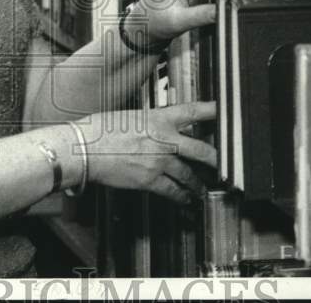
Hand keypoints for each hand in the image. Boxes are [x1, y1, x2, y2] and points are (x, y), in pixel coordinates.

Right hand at [77, 102, 216, 204]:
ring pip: (189, 175)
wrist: (84, 148)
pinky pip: (173, 191)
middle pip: (202, 150)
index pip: (194, 111)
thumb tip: (161, 129)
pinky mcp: (149, 180)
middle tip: (223, 164)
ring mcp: (158, 161)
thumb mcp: (131, 117)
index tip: (225, 112)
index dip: (214, 111)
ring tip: (202, 188)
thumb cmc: (100, 130)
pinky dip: (182, 197)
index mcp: (159, 118)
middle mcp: (164, 139)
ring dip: (198, 183)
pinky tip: (185, 199)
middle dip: (216, 160)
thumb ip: (151, 123)